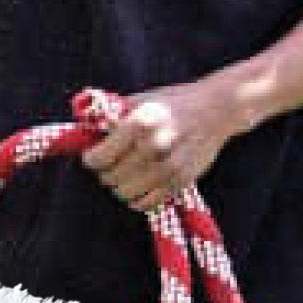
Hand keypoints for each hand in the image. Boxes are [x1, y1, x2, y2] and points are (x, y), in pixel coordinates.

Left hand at [82, 79, 239, 216]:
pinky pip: (149, 202)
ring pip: (127, 193)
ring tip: (122, 176)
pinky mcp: (183, 181)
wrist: (216, 109)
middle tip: (108, 166)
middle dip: (105, 173)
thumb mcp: (140, 100)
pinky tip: (137, 190)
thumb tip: (85, 133)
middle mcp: (153, 146)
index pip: (100, 157)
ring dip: (119, 187)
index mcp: (139, 123)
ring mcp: (170, 166)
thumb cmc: (173, 102)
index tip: (91, 157)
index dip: (91, 160)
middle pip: (111, 177)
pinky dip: (138, 201)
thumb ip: (113, 117)